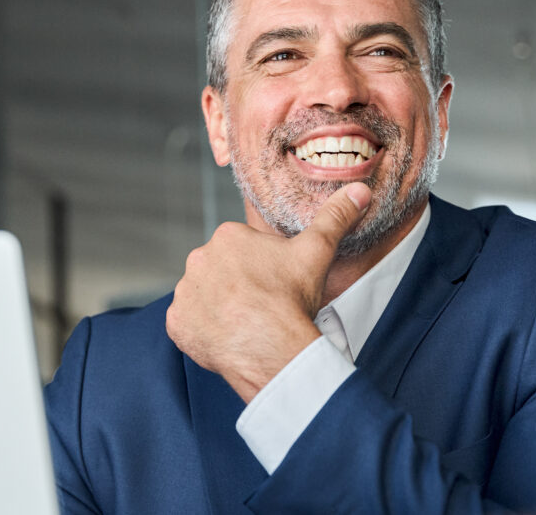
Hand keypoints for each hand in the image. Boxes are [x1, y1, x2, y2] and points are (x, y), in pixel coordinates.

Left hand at [167, 183, 370, 402]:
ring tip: (244, 323)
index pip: (241, 251)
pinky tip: (226, 337)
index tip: (273, 286)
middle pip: (219, 273)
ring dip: (217, 308)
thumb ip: (335, 217)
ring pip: (202, 297)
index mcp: (227, 236)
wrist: (271, 345)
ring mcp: (184, 292)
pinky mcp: (176, 323)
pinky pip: (187, 324)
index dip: (260, 271)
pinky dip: (202, 331)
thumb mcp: (316, 251)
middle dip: (236, 287)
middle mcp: (198, 258)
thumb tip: (359, 190)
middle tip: (260, 306)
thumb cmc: (291, 298)